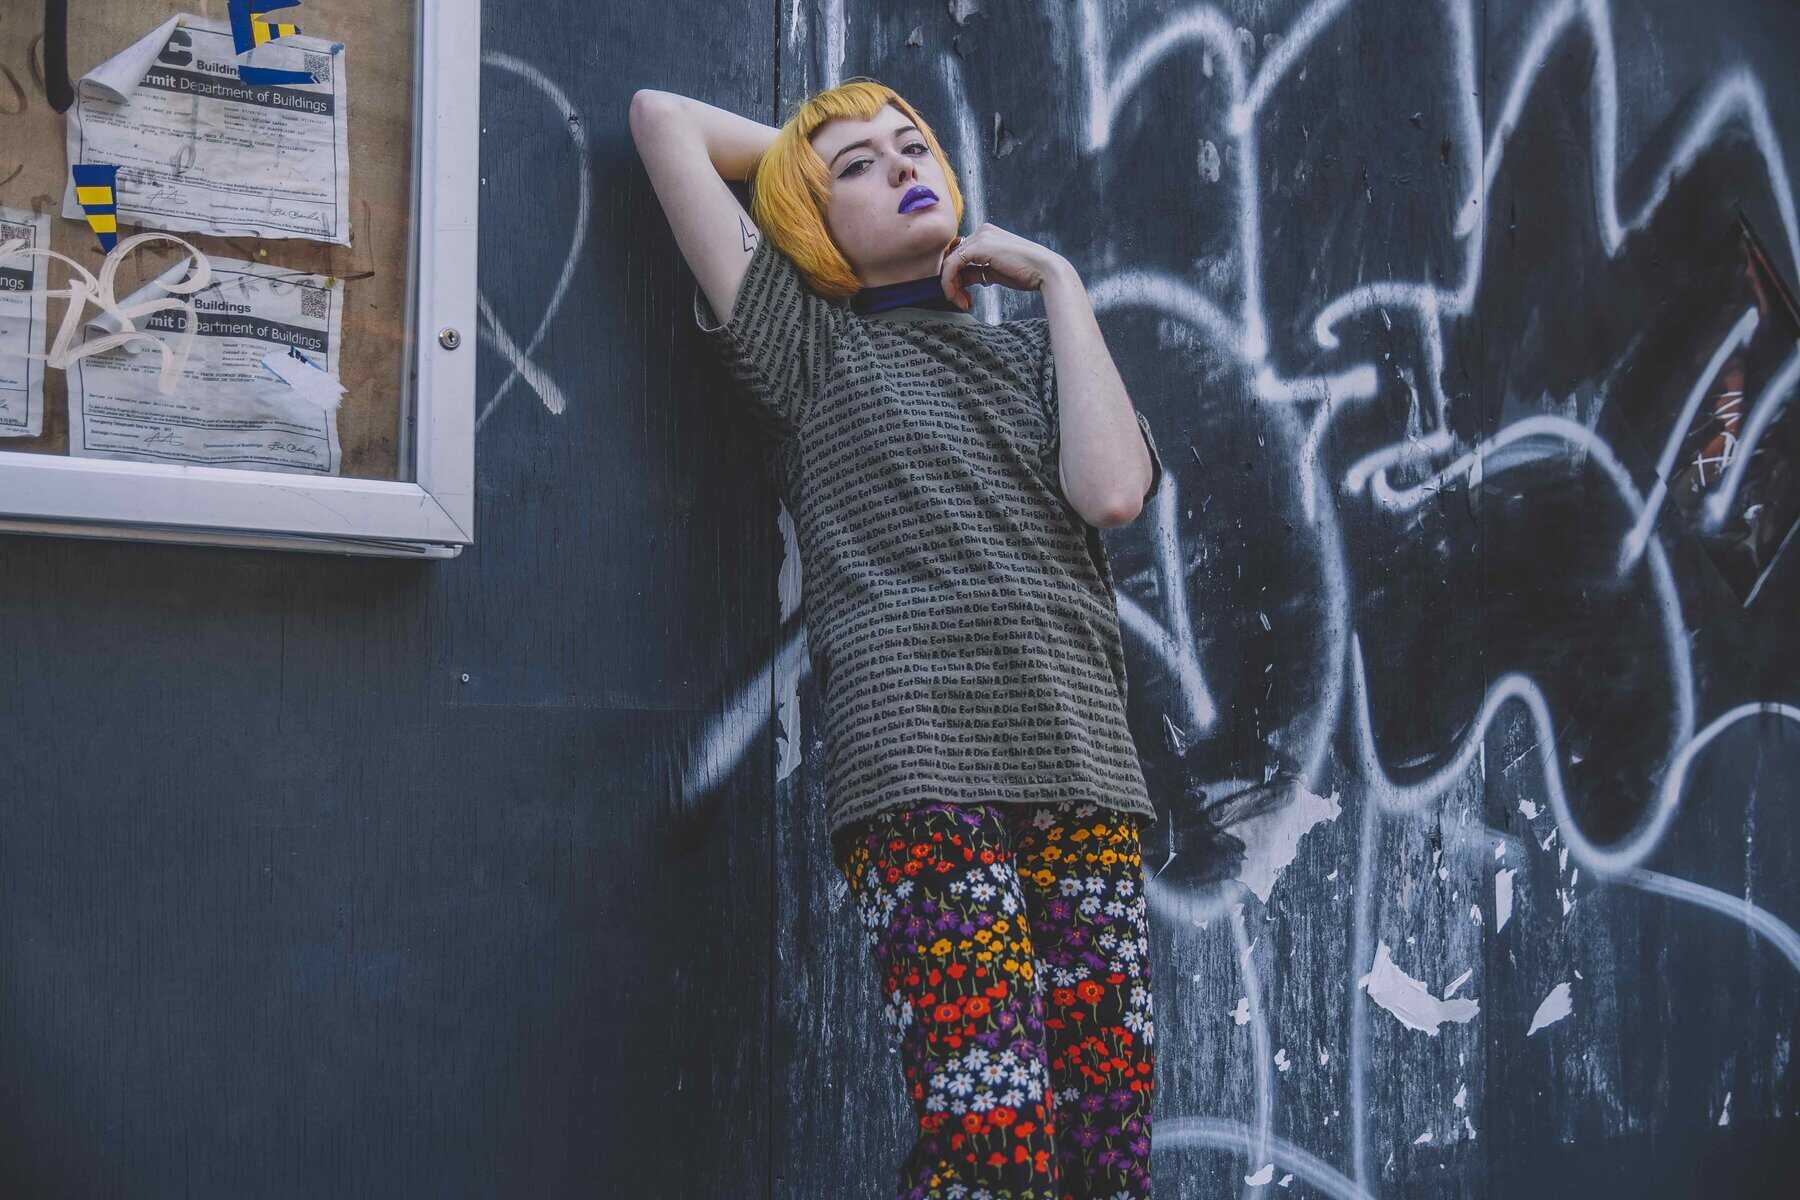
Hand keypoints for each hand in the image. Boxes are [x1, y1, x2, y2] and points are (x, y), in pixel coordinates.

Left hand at [936, 223, 1066, 309]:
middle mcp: (982, 231)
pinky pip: (951, 265)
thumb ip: (975, 272)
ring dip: (950, 286)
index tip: (961, 297)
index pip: (960, 255)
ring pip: (949, 262)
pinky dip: (949, 283)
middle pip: (953, 258)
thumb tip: (958, 280)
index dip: (955, 278)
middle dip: (952, 283)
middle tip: (960, 302)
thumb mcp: (994, 272)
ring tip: (960, 302)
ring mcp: (980, 236)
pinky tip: (958, 297)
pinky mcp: (978, 246)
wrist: (1045, 271)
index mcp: (987, 235)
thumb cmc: (1025, 274)